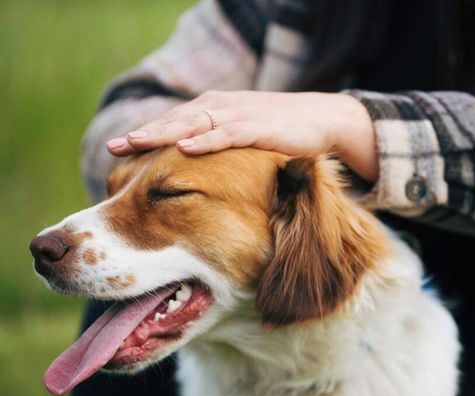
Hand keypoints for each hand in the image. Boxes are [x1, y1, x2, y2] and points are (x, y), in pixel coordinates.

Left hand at [106, 91, 377, 180]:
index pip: (172, 122)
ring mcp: (238, 116)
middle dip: (144, 135)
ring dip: (164, 133)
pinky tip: (184, 148)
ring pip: (194, 123)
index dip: (145, 135)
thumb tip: (190, 167)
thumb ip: (217, 148)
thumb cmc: (276, 133)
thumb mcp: (241, 139)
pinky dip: (205, 140)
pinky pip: (227, 134)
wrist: (320, 119)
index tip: (115, 150)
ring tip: (136, 143)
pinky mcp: (258, 128)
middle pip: (175, 121)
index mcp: (214, 111)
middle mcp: (221, 108)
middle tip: (114, 148)